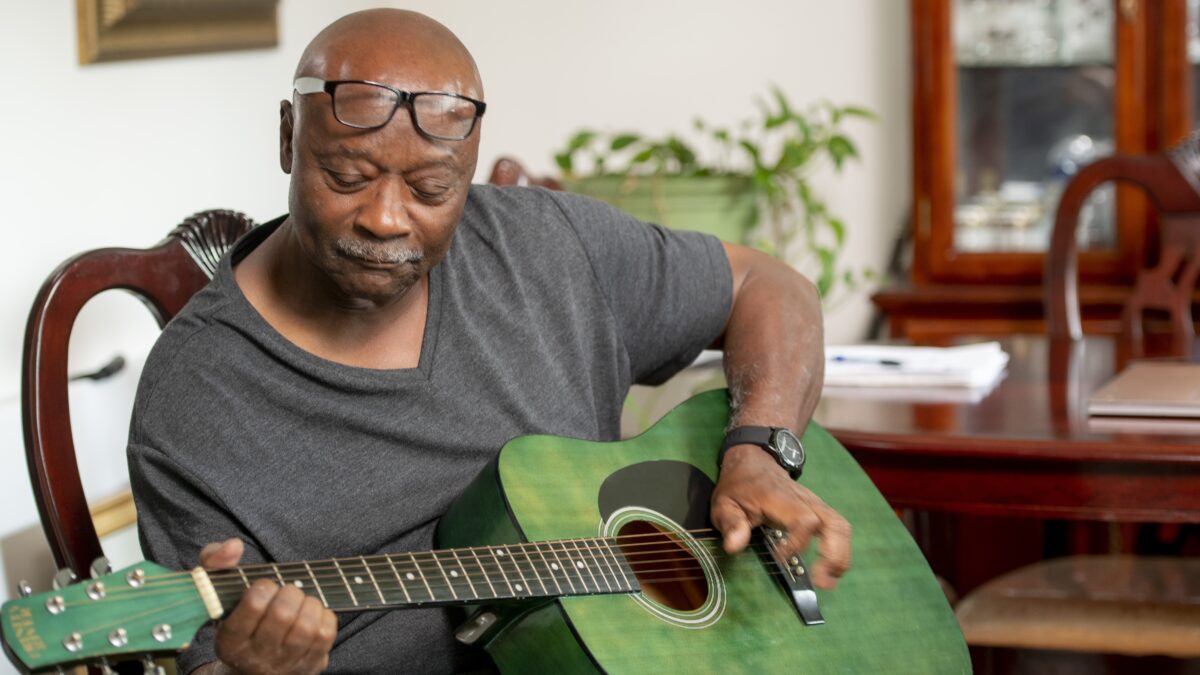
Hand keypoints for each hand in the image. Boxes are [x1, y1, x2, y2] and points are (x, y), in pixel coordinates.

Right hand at [199, 538, 336, 674]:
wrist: (251, 666)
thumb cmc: (236, 616)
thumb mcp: (217, 590)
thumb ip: (216, 560)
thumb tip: (234, 545)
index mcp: (230, 640)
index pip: (254, 604)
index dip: (265, 587)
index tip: (265, 587)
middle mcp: (255, 658)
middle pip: (283, 615)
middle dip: (290, 593)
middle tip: (287, 592)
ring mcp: (284, 665)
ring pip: (307, 627)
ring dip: (309, 604)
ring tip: (301, 602)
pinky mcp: (309, 666)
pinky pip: (325, 634)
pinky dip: (324, 616)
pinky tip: (312, 614)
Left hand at [710, 445, 851, 588]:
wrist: (753, 462)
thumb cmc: (739, 487)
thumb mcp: (724, 503)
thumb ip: (730, 523)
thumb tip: (734, 547)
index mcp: (781, 500)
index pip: (804, 520)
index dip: (797, 543)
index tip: (779, 558)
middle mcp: (805, 501)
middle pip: (834, 523)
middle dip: (833, 555)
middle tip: (820, 582)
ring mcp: (815, 504)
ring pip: (841, 527)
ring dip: (840, 556)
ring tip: (827, 581)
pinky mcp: (819, 510)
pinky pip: (838, 528)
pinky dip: (839, 550)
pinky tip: (829, 570)